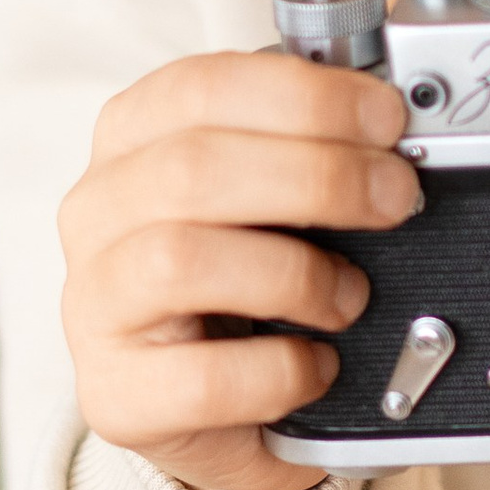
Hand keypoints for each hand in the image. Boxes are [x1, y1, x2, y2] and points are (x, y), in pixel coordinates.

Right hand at [59, 51, 418, 489]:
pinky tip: (316, 364)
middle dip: (320, 176)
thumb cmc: (238, 278)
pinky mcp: (115, 395)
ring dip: (296, 273)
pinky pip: (203, 379)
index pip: (201, 88)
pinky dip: (281, 370)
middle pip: (193, 167)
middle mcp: (97, 211)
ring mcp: (94, 305)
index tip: (386, 117)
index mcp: (132, 139)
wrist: (201, 401)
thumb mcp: (263, 193)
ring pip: (180, 261)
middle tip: (395, 198)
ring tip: (350, 296)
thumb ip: (306, 148)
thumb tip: (392, 128)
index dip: (305, 97)